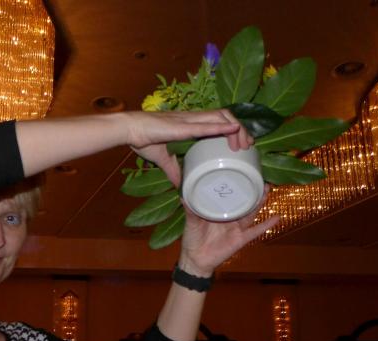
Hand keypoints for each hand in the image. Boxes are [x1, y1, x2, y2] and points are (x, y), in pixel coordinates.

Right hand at [126, 110, 252, 185]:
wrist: (130, 130)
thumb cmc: (144, 139)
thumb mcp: (163, 159)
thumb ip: (173, 171)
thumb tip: (179, 186)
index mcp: (191, 125)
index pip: (220, 121)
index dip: (234, 129)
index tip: (242, 145)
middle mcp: (195, 119)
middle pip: (227, 117)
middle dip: (242, 130)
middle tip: (248, 146)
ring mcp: (190, 120)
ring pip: (222, 117)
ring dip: (237, 129)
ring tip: (243, 145)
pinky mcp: (183, 126)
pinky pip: (206, 125)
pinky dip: (222, 127)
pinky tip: (233, 130)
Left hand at [178, 185, 279, 276]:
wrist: (196, 260)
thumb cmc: (192, 238)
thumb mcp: (190, 221)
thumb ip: (190, 209)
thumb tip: (183, 194)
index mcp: (218, 210)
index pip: (229, 195)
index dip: (235, 184)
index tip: (241, 171)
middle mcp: (230, 216)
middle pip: (244, 201)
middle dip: (251, 189)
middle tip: (259, 176)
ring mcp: (237, 227)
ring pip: (251, 212)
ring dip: (259, 202)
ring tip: (267, 189)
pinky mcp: (241, 239)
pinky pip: (256, 231)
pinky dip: (266, 225)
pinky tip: (277, 217)